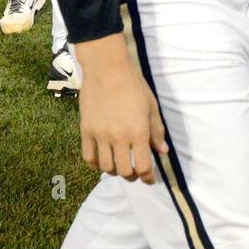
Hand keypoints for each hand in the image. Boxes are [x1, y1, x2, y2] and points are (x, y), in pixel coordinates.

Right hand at [74, 34, 167, 183]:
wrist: (107, 69)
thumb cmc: (134, 85)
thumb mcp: (151, 107)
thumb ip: (157, 131)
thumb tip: (162, 151)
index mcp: (138, 132)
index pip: (143, 166)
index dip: (148, 177)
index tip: (151, 179)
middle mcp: (119, 137)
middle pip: (124, 171)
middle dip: (132, 176)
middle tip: (136, 173)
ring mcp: (100, 135)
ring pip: (106, 167)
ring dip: (115, 171)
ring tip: (120, 166)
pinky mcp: (85, 131)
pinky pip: (88, 158)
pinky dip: (96, 165)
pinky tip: (103, 162)